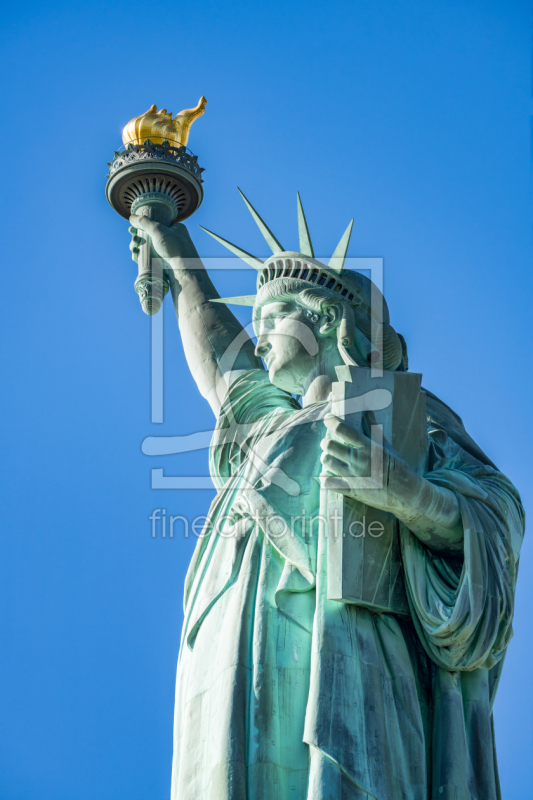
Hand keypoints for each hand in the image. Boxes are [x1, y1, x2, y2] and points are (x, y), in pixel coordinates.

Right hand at [128, 215, 198, 262]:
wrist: (183, 271)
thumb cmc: (174, 248)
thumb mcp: (159, 230)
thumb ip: (145, 222)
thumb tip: (131, 217)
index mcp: (175, 229)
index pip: (156, 224)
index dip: (144, 225)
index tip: (133, 227)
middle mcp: (171, 240)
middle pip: (149, 236)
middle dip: (138, 236)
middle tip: (133, 238)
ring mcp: (166, 252)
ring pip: (147, 247)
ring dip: (137, 246)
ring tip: (133, 247)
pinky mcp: (162, 264)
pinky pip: (148, 258)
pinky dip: (140, 256)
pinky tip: (135, 255)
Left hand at [320, 413, 462, 549]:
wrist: (405, 492)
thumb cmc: (397, 466)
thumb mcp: (387, 445)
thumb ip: (374, 427)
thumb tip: (368, 410)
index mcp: (367, 447)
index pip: (343, 429)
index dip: (332, 421)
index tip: (328, 419)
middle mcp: (358, 460)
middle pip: (329, 445)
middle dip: (326, 442)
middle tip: (327, 443)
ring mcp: (353, 476)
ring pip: (327, 462)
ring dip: (326, 458)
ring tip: (329, 458)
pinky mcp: (351, 490)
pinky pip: (329, 483)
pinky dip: (325, 478)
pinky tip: (328, 475)